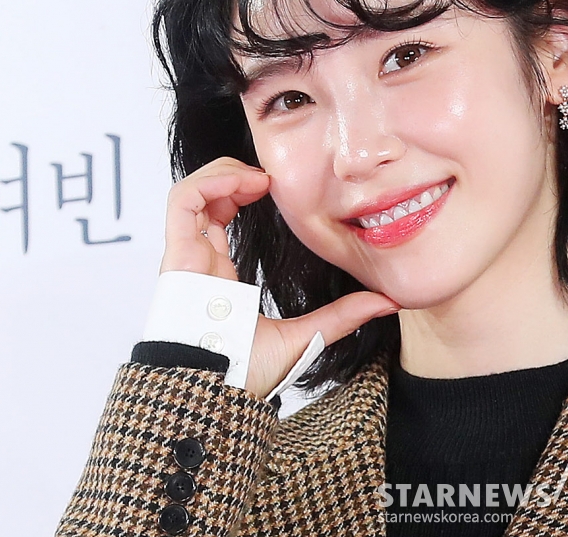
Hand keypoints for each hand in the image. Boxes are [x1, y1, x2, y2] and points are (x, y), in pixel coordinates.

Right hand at [160, 156, 399, 397]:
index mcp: (220, 276)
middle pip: (204, 200)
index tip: (277, 188)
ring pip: (190, 194)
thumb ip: (343, 315)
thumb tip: (388, 302)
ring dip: (224, 173)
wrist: (218, 395)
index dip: (242, 192)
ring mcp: (186, 258)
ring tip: (259, 178)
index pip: (220, 218)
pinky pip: (181, 203)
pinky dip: (209, 182)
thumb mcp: (307, 334)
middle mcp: (199, 262)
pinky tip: (245, 184)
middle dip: (234, 175)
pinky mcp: (179, 256)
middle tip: (270, 177)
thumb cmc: (248, 373)